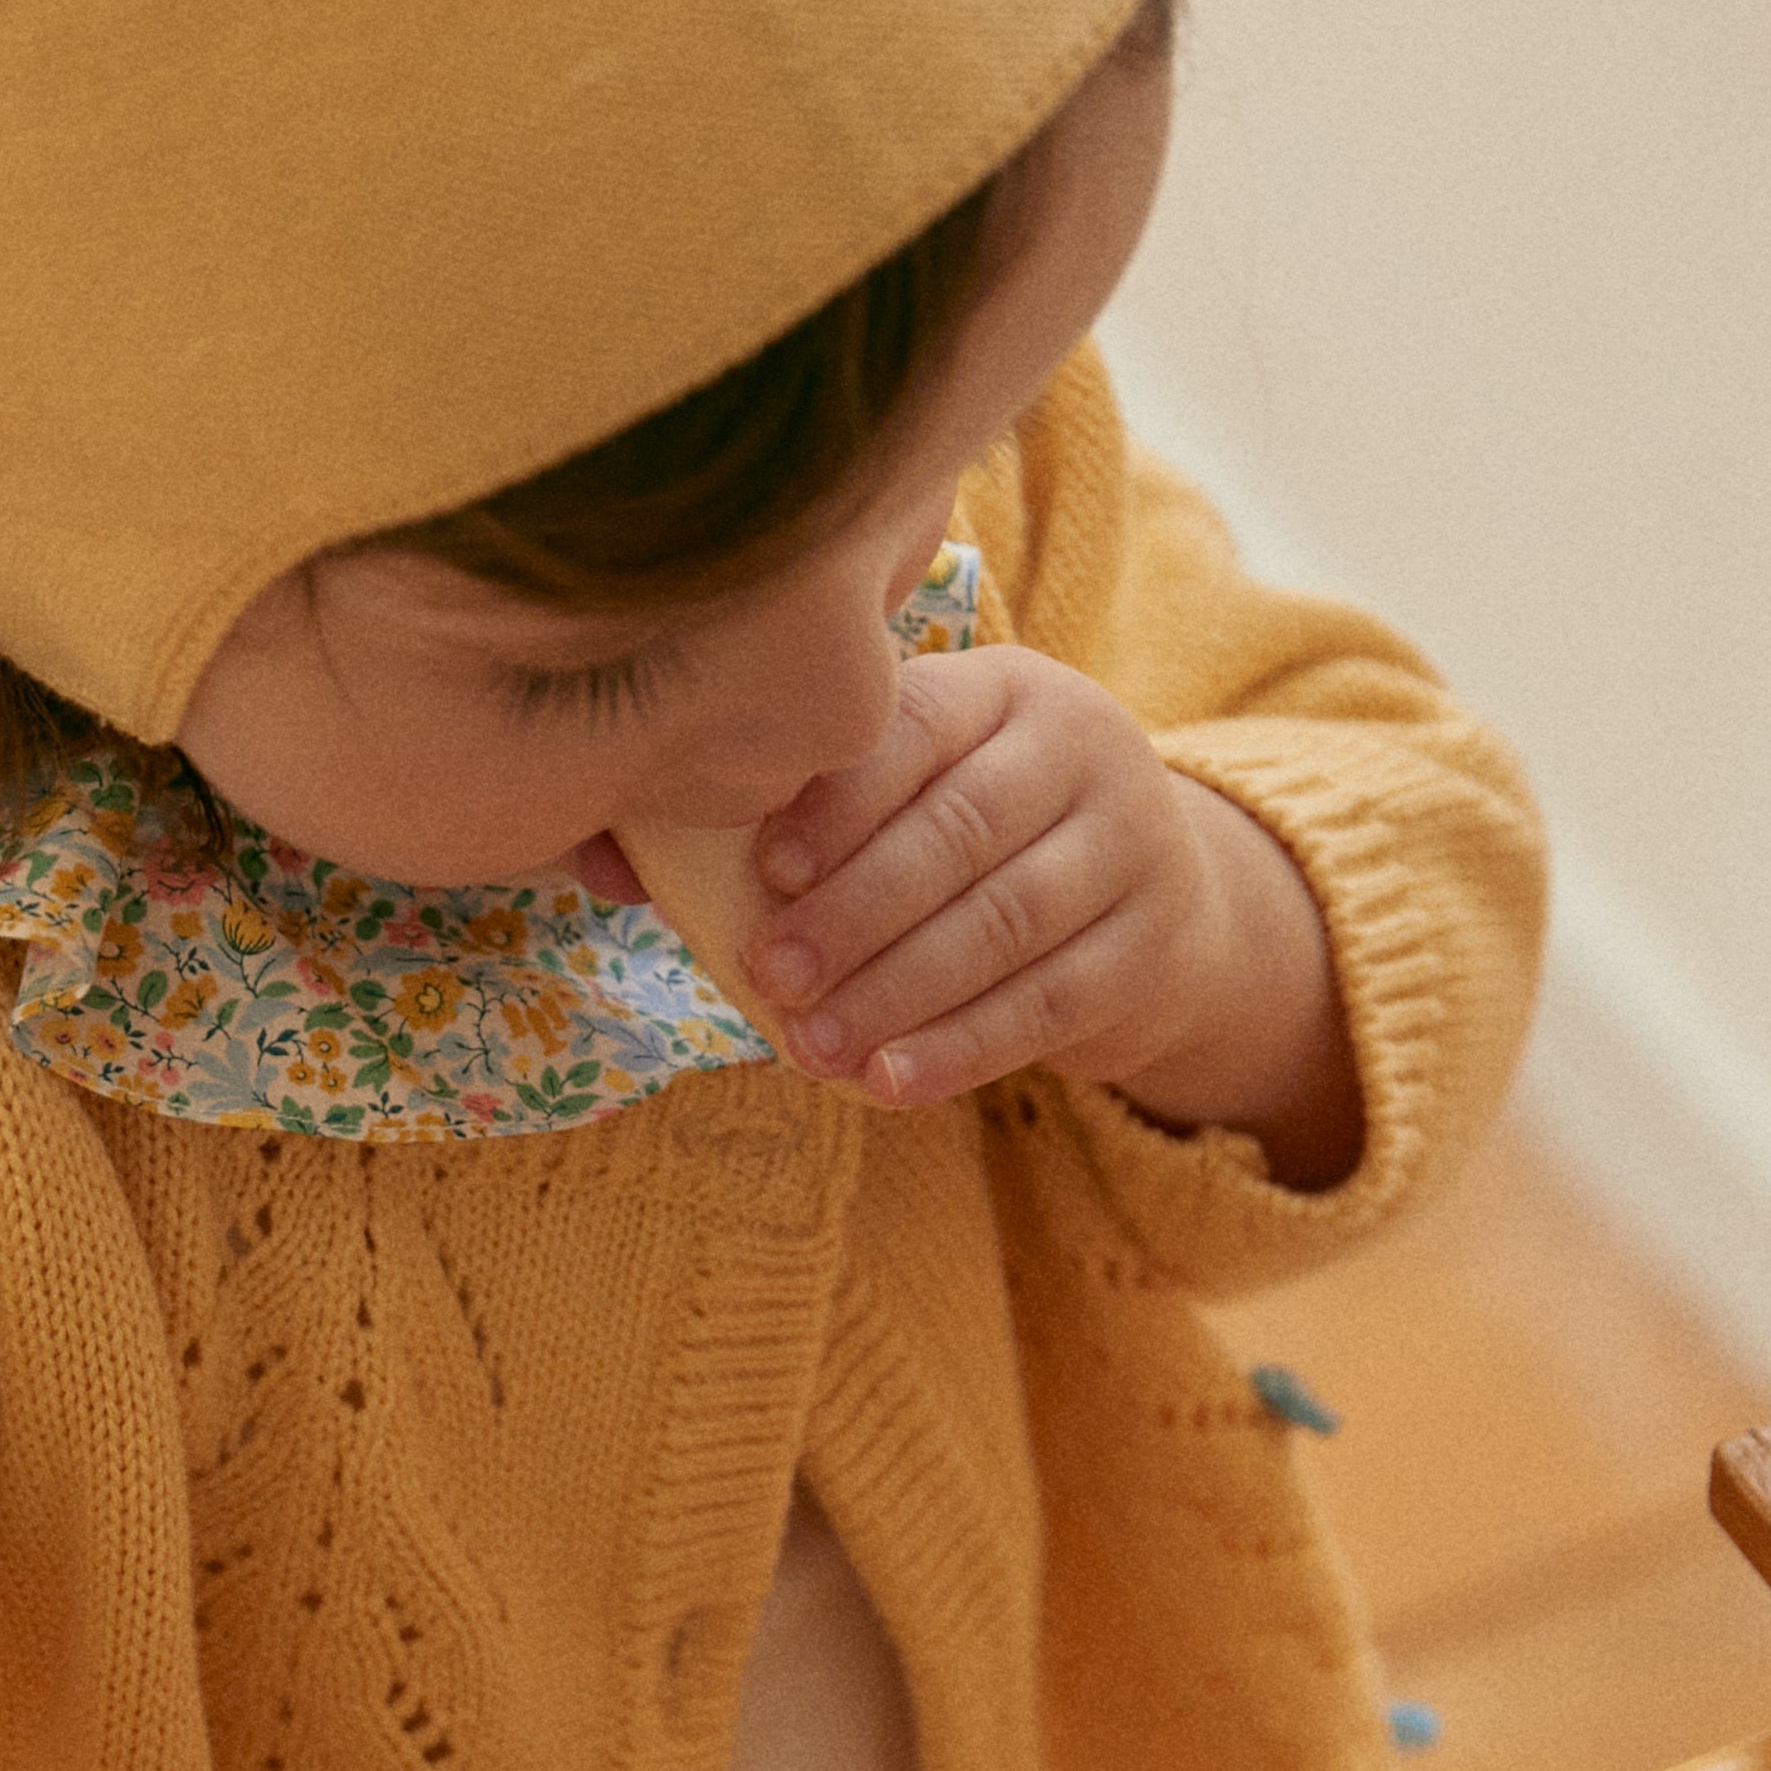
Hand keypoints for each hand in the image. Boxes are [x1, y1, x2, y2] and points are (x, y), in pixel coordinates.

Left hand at [722, 650, 1359, 1180]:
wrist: (1153, 899)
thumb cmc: (975, 840)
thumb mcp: (911, 794)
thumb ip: (790, 814)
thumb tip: (614, 866)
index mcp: (1003, 689)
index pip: (917, 729)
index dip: (839, 803)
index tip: (768, 873)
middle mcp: (1084, 745)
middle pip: (963, 829)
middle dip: (858, 910)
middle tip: (774, 975)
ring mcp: (1135, 843)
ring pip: (1006, 922)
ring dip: (898, 992)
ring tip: (813, 1046)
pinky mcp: (1156, 944)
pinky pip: (1050, 1003)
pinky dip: (961, 1048)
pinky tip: (890, 1082)